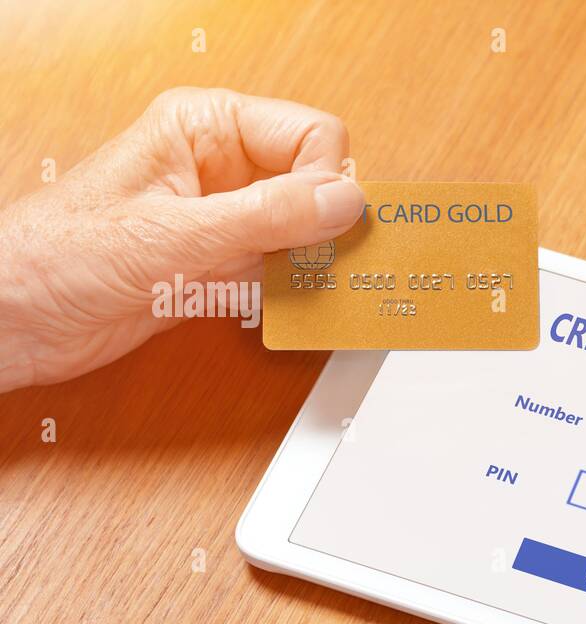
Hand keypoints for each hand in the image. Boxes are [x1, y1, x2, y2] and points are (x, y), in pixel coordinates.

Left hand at [0, 87, 364, 392]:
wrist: (17, 320)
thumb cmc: (56, 254)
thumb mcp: (172, 233)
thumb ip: (265, 217)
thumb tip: (340, 199)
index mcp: (205, 128)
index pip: (309, 135)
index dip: (325, 181)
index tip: (322, 224)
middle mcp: (221, 169)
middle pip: (315, 185)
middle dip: (324, 226)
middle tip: (321, 261)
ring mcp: (224, 220)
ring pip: (305, 234)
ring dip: (310, 265)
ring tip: (303, 288)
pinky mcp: (221, 267)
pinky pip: (282, 274)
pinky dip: (292, 294)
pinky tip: (284, 306)